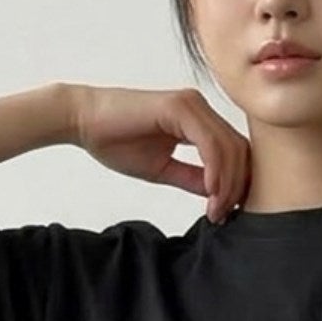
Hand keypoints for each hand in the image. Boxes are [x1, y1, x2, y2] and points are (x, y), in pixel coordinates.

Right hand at [67, 83, 251, 223]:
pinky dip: (215, 169)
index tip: (225, 213)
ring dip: (226, 183)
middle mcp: (200, 108)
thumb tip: (219, 196)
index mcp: (198, 120)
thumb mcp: (163, 168)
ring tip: (215, 209)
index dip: (236, 184)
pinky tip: (208, 191)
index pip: (234, 152)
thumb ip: (192, 177)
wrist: (83, 120)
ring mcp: (191, 104)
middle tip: (222, 216)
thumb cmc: (116, 141)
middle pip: (238, 149)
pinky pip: (210, 142)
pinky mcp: (179, 107)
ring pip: (229, 147)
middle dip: (235, 187)